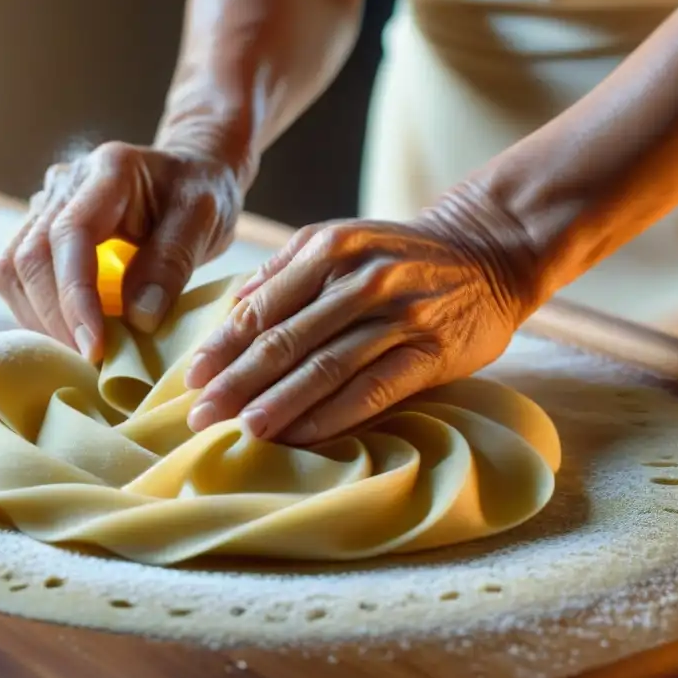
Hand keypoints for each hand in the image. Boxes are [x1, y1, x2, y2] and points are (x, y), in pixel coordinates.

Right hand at [0, 142, 240, 361]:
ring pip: (12, 270)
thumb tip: (138, 320)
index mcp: (108, 172)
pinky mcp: (39, 229)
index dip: (75, 294)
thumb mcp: (203, 220)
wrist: (190, 173)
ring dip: (41, 319)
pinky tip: (71, 334)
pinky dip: (39, 312)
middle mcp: (64, 183)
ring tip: (81, 352)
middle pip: (29, 256)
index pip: (70, 235)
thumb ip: (171, 262)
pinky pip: (18, 277)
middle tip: (92, 362)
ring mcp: (45, 205)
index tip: (94, 346)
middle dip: (56, 318)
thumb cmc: (201, 193)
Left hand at [183, 208, 534, 444]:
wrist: (487, 254)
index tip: (190, 381)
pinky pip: (372, 389)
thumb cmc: (397, 257)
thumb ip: (285, 270)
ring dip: (280, 403)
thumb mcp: (341, 241)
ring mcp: (398, 316)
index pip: (262, 308)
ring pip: (326, 367)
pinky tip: (302, 436)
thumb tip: (232, 308)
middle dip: (237, 382)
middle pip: (286, 340)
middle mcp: (360, 279)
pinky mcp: (429, 351)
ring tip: (244, 431)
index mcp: (328, 250)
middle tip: (199, 417)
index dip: (223, 348)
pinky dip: (334, 415)